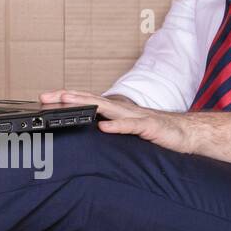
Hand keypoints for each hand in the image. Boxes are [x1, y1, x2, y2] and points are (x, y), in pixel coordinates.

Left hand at [40, 90, 196, 153]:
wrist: (186, 134)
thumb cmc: (156, 133)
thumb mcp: (127, 133)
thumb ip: (109, 130)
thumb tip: (87, 134)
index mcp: (116, 112)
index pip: (86, 103)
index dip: (65, 100)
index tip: (43, 100)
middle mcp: (123, 110)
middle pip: (91, 100)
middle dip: (67, 98)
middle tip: (46, 97)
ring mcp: (136, 116)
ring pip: (107, 108)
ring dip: (86, 104)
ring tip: (66, 101)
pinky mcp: (149, 127)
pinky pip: (131, 126)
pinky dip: (117, 126)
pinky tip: (103, 127)